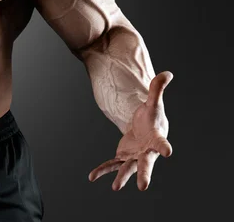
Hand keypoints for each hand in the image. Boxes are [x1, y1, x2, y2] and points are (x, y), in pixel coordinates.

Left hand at [88, 71, 173, 190]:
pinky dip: (102, 170)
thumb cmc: (152, 117)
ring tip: (115, 187)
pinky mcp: (123, 156)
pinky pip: (111, 164)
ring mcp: (134, 156)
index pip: (161, 143)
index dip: (164, 147)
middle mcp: (146, 152)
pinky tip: (92, 177)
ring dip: (121, 177)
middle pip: (146, 164)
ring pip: (127, 168)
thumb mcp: (153, 102)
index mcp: (156, 139)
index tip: (168, 152)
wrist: (147, 129)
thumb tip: (167, 73)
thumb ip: (158, 88)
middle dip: (144, 174)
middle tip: (143, 187)